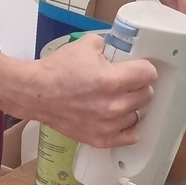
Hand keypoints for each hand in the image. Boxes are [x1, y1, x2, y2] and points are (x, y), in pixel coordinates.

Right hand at [23, 33, 156, 147]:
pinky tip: (119, 118)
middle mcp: (114, 105)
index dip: (144, 68)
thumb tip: (119, 49)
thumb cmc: (58, 70)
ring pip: (139, 115)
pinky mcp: (100, 139)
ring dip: (132, 106)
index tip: (138, 69)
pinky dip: (127, 127)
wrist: (36, 94)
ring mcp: (108, 125)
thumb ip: (109, 45)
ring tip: (118, 99)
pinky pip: (130, 136)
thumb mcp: (86, 45)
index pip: (149, 74)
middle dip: (138, 86)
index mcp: (113, 80)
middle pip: (147, 95)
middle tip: (126, 83)